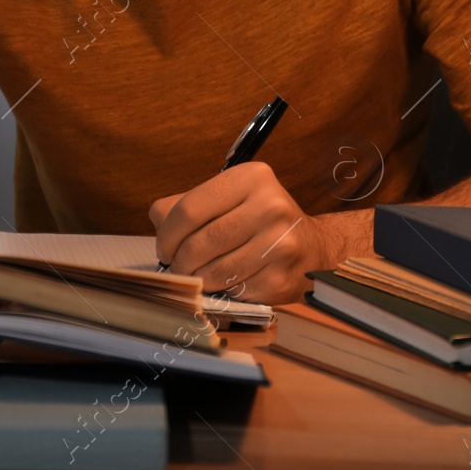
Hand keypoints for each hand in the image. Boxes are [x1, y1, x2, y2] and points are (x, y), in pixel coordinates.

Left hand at [149, 162, 334, 304]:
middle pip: (199, 243)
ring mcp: (280, 244)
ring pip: (213, 271)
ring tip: (198, 275)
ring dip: (197, 279)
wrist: (312, 248)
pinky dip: (220, 291)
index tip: (164, 248)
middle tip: (178, 267)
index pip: (189, 209)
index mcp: (252, 178)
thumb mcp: (228, 198)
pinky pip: (232, 291)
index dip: (167, 235)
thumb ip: (186, 204)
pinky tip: (225, 282)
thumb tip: (158, 220)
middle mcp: (271, 206)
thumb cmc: (259, 221)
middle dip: (179, 262)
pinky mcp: (281, 278)